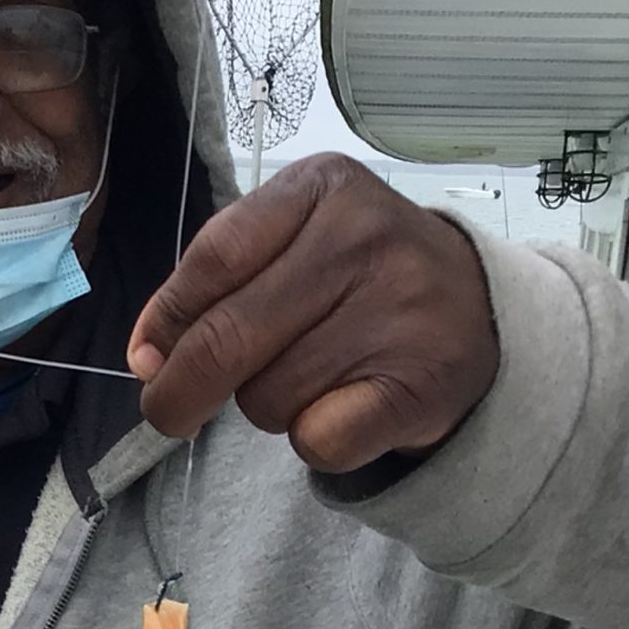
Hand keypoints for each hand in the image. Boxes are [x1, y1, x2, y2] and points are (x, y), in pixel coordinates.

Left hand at [127, 154, 499, 472]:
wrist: (480, 311)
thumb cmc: (361, 278)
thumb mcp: (295, 243)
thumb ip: (217, 284)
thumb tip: (148, 356)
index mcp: (322, 186)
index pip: (213, 260)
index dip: (166, 322)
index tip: (148, 359)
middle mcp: (365, 236)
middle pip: (227, 338)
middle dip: (180, 391)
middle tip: (170, 413)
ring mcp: (401, 310)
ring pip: (268, 397)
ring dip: (269, 406)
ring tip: (314, 377)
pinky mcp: (422, 382)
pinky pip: (318, 440)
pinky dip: (313, 442)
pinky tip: (344, 409)